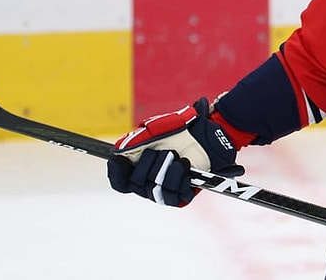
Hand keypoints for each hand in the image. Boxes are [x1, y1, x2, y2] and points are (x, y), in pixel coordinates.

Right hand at [107, 98, 243, 205]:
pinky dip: (179, 177)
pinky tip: (186, 165)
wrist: (208, 135)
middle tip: (164, 151)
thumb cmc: (181, 130)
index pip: (120, 182)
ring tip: (178, 157)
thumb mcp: (155, 129)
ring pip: (154, 191)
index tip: (120, 161)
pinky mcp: (182, 196)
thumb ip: (134, 141)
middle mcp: (149, 183)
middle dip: (149, 164)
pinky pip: (173, 196)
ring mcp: (165, 190)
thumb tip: (116, 154)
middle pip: (136, 184)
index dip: (117, 173)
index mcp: (138, 168)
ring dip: (166, 169)